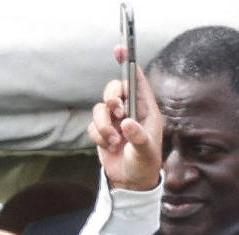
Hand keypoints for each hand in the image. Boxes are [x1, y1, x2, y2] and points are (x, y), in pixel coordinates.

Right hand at [88, 50, 163, 191]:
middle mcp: (130, 111)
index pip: (137, 81)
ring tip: (114, 141)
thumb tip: (126, 123)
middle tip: (117, 111)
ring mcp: (114, 121)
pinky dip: (98, 137)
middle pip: (114, 90)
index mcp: (146, 108)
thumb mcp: (146, 151)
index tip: (120, 49)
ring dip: (104, 125)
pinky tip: (110, 147)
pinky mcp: (102, 132)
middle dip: (112, 99)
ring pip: (100, 109)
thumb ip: (138, 136)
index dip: (129, 64)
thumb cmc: (145, 164)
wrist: (131, 181)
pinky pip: (93, 126)